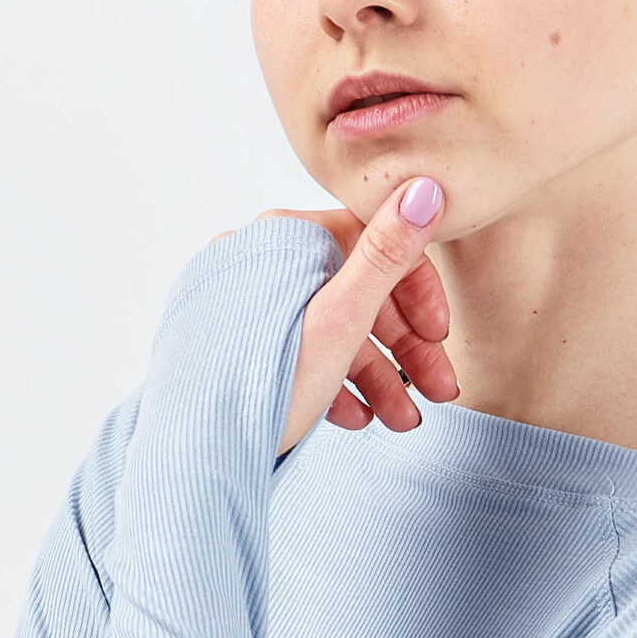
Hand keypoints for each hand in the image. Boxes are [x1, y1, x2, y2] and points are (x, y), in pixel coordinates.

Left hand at [210, 178, 457, 455]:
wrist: (196, 450)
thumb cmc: (264, 383)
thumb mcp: (340, 318)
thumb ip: (386, 256)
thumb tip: (424, 187)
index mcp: (287, 239)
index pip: (374, 244)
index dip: (418, 291)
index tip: (439, 334)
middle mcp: (265, 262)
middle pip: (358, 293)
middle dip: (405, 348)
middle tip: (440, 390)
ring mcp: (250, 305)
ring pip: (333, 330)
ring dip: (378, 376)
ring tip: (401, 420)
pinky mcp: (240, 344)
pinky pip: (298, 353)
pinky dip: (334, 383)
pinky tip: (355, 417)